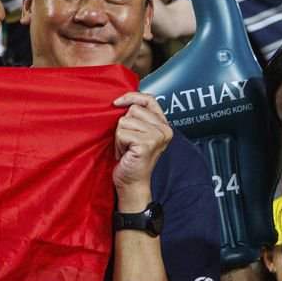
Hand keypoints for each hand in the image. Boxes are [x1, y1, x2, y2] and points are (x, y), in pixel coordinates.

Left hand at [111, 91, 173, 205]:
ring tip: (126, 149)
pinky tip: (125, 154)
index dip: (132, 97)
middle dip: (123, 125)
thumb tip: (122, 101)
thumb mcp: (137, 133)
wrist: (132, 183)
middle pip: (133, 109)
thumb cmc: (131, 159)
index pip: (149, 99)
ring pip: (125, 121)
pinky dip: (118, 144)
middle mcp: (164, 129)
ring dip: (120, 136)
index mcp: (163, 125)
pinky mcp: (147, 144)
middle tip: (127, 142)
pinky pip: (122, 133)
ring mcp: (157, 136)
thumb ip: (137, 117)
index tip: (117, 102)